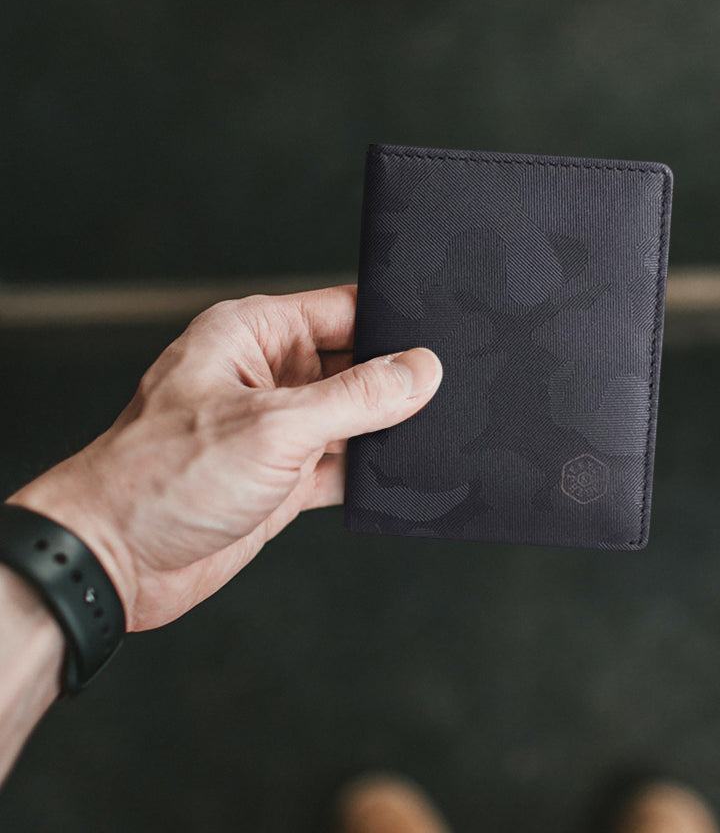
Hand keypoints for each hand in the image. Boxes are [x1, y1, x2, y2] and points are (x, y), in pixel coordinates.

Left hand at [8, 286, 441, 630]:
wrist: (115, 562)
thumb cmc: (161, 477)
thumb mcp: (274, 425)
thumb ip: (356, 396)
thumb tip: (420, 370)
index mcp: (254, 335)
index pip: (342, 308)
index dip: (392, 318)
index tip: (444, 330)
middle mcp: (268, 375)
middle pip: (356, 363)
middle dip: (399, 378)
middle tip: (454, 388)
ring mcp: (277, 428)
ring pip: (356, 416)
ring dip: (389, 428)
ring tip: (438, 432)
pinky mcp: (284, 477)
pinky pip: (345, 464)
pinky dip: (373, 472)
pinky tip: (404, 476)